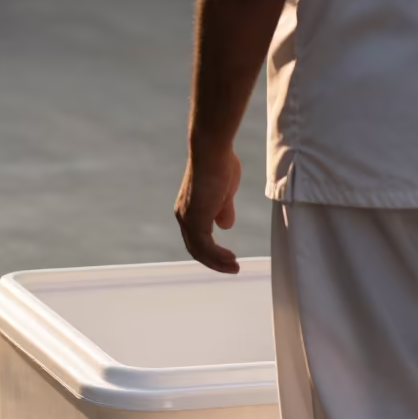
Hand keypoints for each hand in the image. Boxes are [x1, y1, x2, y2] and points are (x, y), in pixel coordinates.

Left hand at [174, 150, 240, 273]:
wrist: (212, 151)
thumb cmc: (219, 164)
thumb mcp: (225, 192)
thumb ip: (224, 210)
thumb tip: (225, 225)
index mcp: (189, 210)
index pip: (197, 238)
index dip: (212, 251)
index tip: (228, 257)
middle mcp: (184, 217)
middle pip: (196, 249)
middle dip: (214, 261)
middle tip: (232, 267)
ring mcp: (188, 219)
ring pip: (200, 251)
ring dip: (218, 262)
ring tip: (234, 267)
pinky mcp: (195, 220)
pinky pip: (206, 247)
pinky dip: (217, 256)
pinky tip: (230, 259)